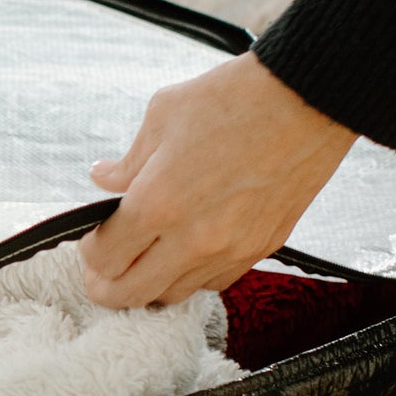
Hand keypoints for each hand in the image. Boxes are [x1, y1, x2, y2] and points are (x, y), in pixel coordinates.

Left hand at [79, 51, 355, 308]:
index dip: (89, 252)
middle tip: (101, 272)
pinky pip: (214, 282)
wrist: (306, 101)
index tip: (92, 239)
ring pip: (173, 295)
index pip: (105, 258)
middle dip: (106, 287)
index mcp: (158, 204)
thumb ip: (129, 160)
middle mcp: (192, 239)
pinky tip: (184, 254)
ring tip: (142, 263)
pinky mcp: (260, 249)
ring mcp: (230, 250)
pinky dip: (191, 276)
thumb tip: (104, 178)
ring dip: (150, 285)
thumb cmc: (234, 100)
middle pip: (131, 294)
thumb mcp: (163, 115)